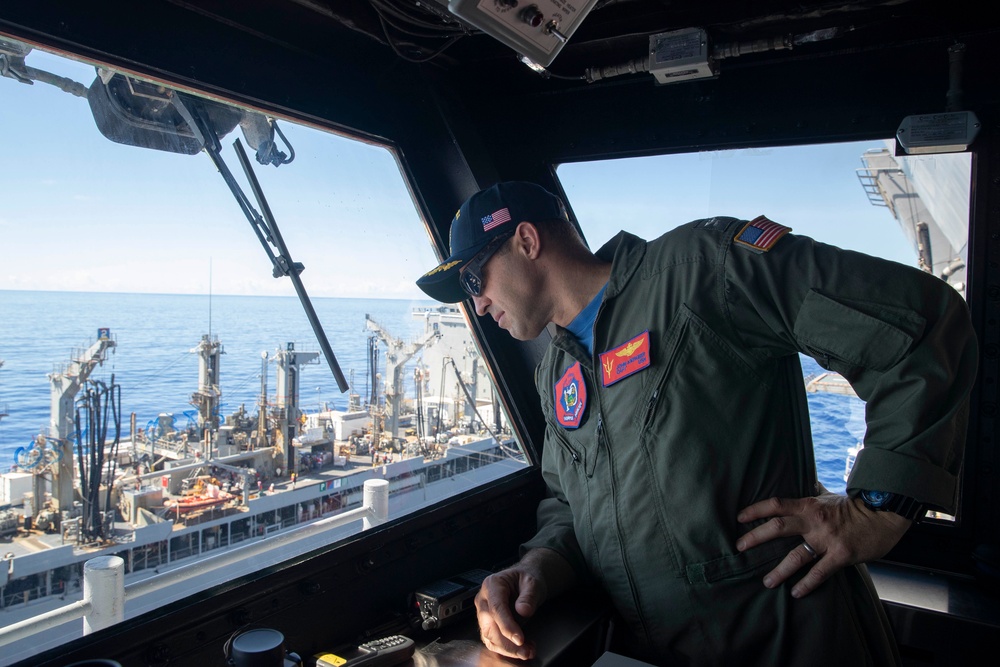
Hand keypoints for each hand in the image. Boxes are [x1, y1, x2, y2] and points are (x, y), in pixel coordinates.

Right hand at [475, 548, 575, 659]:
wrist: (524, 581)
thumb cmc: (526, 580)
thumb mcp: (533, 583)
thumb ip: (529, 596)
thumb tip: (523, 611)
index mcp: (492, 585)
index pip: (496, 608)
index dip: (507, 626)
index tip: (519, 639)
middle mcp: (484, 599)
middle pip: (490, 626)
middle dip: (508, 643)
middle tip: (527, 651)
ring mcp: (483, 613)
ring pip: (490, 637)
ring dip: (508, 649)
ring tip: (528, 651)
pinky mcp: (488, 624)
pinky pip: (493, 641)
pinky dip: (507, 649)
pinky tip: (522, 649)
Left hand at [735, 488, 911, 597]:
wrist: (884, 514)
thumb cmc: (854, 506)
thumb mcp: (829, 495)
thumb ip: (812, 492)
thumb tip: (803, 481)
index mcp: (809, 505)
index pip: (776, 505)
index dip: (755, 509)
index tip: (739, 517)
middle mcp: (814, 521)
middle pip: (777, 528)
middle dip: (755, 538)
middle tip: (739, 547)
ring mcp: (827, 539)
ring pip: (796, 556)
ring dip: (779, 571)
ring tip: (766, 582)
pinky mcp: (841, 555)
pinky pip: (819, 572)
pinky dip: (806, 584)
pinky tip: (796, 592)